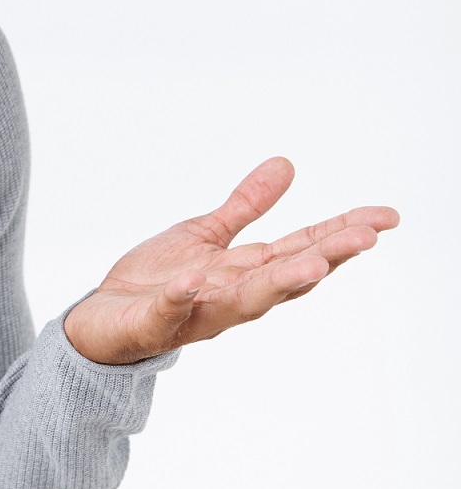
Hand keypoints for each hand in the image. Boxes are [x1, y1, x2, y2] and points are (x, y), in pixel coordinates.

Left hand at [62, 156, 398, 364]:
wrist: (104, 320)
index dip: (342, 234)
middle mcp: (231, 297)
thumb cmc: (159, 281)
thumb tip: (286, 164)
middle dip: (326, 258)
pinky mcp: (155, 324)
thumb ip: (246, 207)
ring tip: (311, 267)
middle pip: (286, 277)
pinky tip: (190, 281)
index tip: (384, 218)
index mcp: (246, 272)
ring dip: (277, 285)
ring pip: (244, 302)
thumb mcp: (206, 234)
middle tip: (366, 238)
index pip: (302, 250)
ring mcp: (196, 313)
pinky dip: (180, 298)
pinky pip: (169, 312)